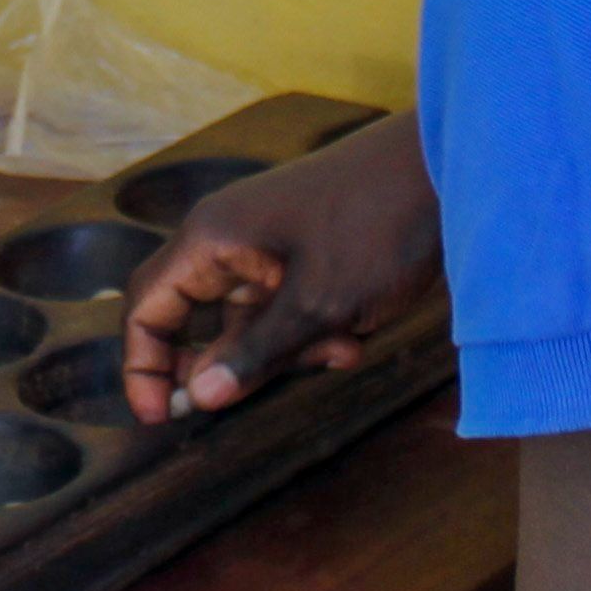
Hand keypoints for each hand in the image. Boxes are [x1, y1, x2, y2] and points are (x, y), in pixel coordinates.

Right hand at [120, 112, 441, 423]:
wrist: (447, 172)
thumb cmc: (378, 225)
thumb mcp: (317, 305)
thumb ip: (254, 355)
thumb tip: (197, 398)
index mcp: (212, 239)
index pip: (145, 307)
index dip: (143, 366)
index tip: (162, 418)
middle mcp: (227, 239)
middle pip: (194, 319)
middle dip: (230, 364)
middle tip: (258, 393)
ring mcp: (265, 245)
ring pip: (247, 322)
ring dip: (284, 352)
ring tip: (339, 349)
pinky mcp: (300, 252)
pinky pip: (283, 307)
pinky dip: (309, 331)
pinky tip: (353, 339)